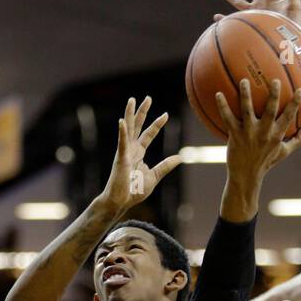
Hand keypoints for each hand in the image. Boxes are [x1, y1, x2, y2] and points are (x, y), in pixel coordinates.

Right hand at [101, 95, 180, 213]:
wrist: (121, 202)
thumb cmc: (134, 191)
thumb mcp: (154, 177)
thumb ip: (165, 166)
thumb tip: (179, 157)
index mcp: (138, 153)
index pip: (148, 134)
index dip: (157, 124)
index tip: (166, 114)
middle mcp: (131, 149)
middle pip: (138, 126)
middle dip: (143, 112)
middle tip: (147, 98)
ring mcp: (124, 152)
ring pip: (128, 129)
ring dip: (130, 114)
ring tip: (132, 100)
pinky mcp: (120, 158)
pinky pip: (122, 143)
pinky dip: (122, 132)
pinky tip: (122, 121)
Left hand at [217, 77, 300, 220]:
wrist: (246, 176)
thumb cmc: (265, 162)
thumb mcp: (284, 152)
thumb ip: (298, 139)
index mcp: (277, 135)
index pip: (289, 117)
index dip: (295, 103)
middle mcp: (263, 133)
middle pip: (270, 111)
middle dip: (274, 95)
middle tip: (275, 80)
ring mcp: (248, 133)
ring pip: (247, 111)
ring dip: (246, 95)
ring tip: (244, 81)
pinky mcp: (234, 135)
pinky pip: (227, 118)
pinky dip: (222, 106)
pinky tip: (218, 94)